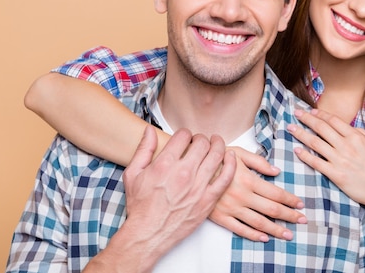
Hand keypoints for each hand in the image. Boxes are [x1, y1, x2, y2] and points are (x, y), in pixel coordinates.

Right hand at [123, 126, 235, 255]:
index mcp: (164, 165)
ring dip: (218, 144)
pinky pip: (226, 177)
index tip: (185, 137)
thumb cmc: (140, 207)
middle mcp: (183, 174)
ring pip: (216, 155)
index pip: (183, 136)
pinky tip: (230, 156)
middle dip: (201, 138)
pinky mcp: (208, 200)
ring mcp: (197, 187)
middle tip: (199, 141)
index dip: (185, 133)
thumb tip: (150, 130)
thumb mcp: (133, 174)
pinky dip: (231, 163)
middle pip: (202, 143)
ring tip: (216, 142)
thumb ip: (144, 149)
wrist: (147, 234)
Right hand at [208, 147, 306, 241]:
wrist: (190, 168)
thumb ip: (259, 162)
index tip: (300, 204)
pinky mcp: (220, 217)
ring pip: (259, 223)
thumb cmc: (215, 158)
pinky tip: (264, 238)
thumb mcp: (238, 153)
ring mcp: (231, 208)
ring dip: (276, 229)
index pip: (276, 193)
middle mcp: (242, 196)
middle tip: (302, 221)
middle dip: (289, 216)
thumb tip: (277, 171)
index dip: (290, 199)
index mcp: (248, 180)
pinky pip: (239, 229)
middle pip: (271, 209)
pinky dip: (253, 235)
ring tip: (288, 234)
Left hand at [288, 108, 364, 210]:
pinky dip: (305, 155)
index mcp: (357, 137)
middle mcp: (347, 146)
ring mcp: (340, 160)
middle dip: (306, 119)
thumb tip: (351, 127)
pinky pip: (316, 163)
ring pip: (315, 143)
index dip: (320, 115)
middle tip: (295, 113)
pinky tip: (297, 150)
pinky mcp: (336, 175)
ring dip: (301, 134)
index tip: (310, 111)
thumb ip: (363, 134)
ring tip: (290, 128)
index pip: (334, 121)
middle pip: (321, 128)